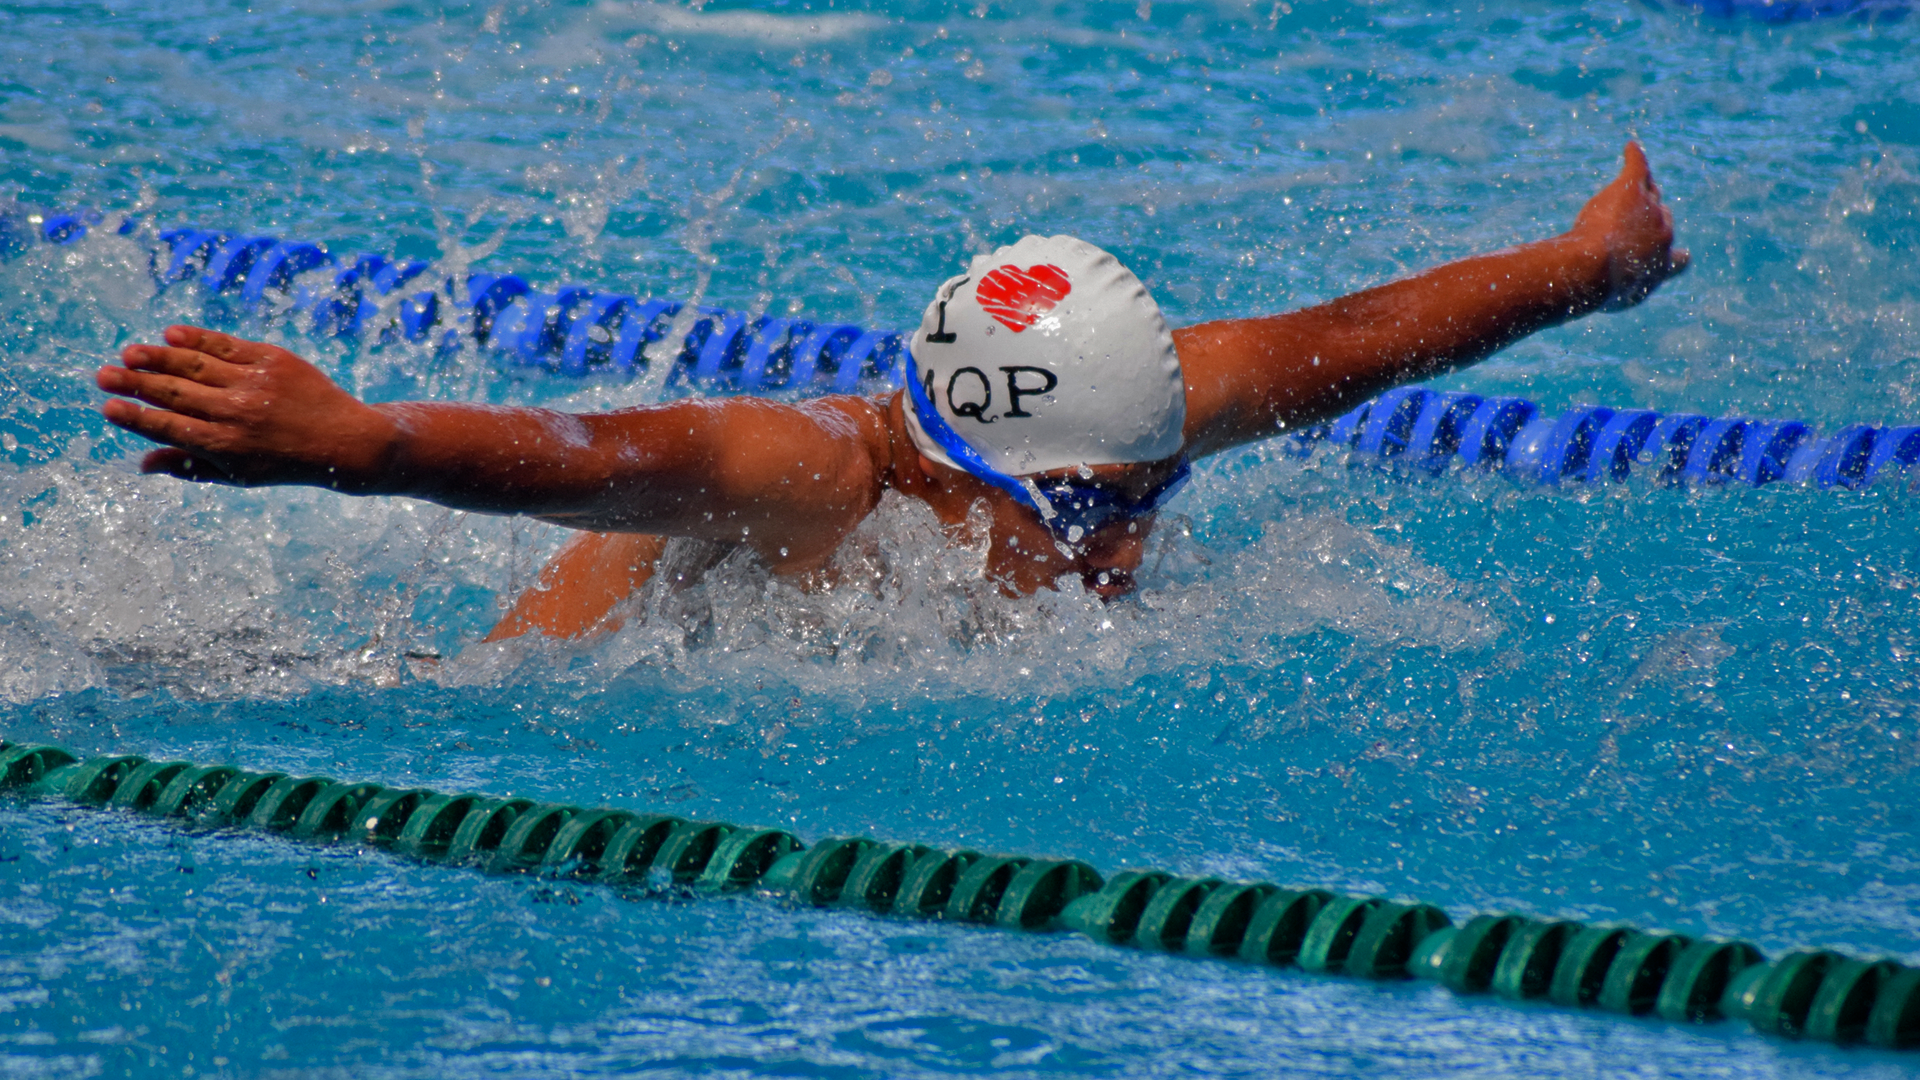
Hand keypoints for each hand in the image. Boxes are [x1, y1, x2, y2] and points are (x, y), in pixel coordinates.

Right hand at [96, 326, 397, 489]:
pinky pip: (225, 345)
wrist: (344, 440)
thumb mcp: (239, 474)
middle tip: (103, 374)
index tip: (107, 407)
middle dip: (134, 383)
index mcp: (226, 445)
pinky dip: (196, 339)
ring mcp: (255, 383)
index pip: (168, 427)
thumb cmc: (284, 460)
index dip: (135, 417)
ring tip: (129, 353)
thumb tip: (141, 463)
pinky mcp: (273, 360)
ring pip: (194, 365)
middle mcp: (237, 413)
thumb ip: (190, 466)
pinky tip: (170, 335)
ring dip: (157, 357)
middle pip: (173, 392)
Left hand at [1569, 141, 1689, 310]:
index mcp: (1663, 267)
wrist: (1592, 269)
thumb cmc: (1595, 292)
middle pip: (1661, 218)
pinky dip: (1634, 156)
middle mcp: (1664, 234)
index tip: (1674, 256)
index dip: (1673, 256)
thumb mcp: (1604, 304)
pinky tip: (1629, 148)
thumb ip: (1604, 296)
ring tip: (1634, 181)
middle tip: (1630, 218)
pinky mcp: (1632, 189)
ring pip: (1649, 193)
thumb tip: (1574, 304)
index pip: (1677, 261)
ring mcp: (1649, 209)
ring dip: (1641, 189)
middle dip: (1648, 218)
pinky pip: (1638, 167)